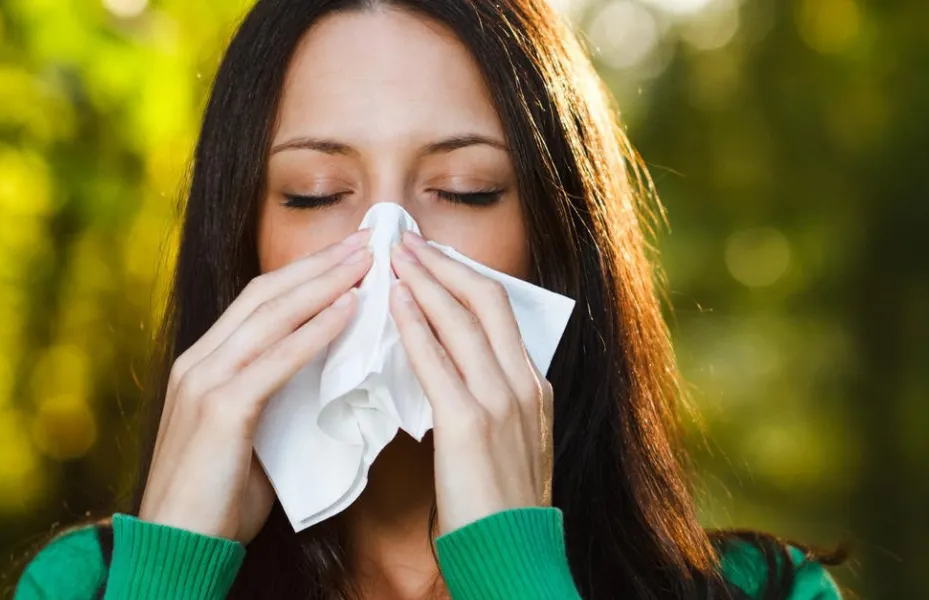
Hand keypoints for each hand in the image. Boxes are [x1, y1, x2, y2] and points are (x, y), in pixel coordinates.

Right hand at [138, 230, 371, 542]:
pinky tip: (349, 309)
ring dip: (325, 282)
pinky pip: (278, 358)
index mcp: (203, 364)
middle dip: (320, 263)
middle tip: (368, 239)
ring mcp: (205, 381)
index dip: (305, 273)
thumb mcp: (247, 437)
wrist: (176, 548)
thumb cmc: (215, 501)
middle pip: (267, 293)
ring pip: (272, 314)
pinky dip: (316, 329)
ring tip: (367, 260)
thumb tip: (320, 377)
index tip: (349, 254)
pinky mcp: (221, 408)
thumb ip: (273, 398)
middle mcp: (199, 361)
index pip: (259, 300)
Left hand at [389, 231, 552, 533]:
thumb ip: (489, 403)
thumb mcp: (508, 445)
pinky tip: (395, 303)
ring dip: (427, 281)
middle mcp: (524, 385)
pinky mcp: (471, 424)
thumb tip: (452, 370)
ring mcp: (502, 402)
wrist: (512, 555)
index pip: (500, 312)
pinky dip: (417, 324)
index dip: (464, 277)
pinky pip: (439, 361)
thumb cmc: (500, 507)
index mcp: (533, 387)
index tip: (433, 258)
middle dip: (445, 264)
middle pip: (487, 301)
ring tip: (394, 257)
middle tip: (407, 241)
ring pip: (465, 320)